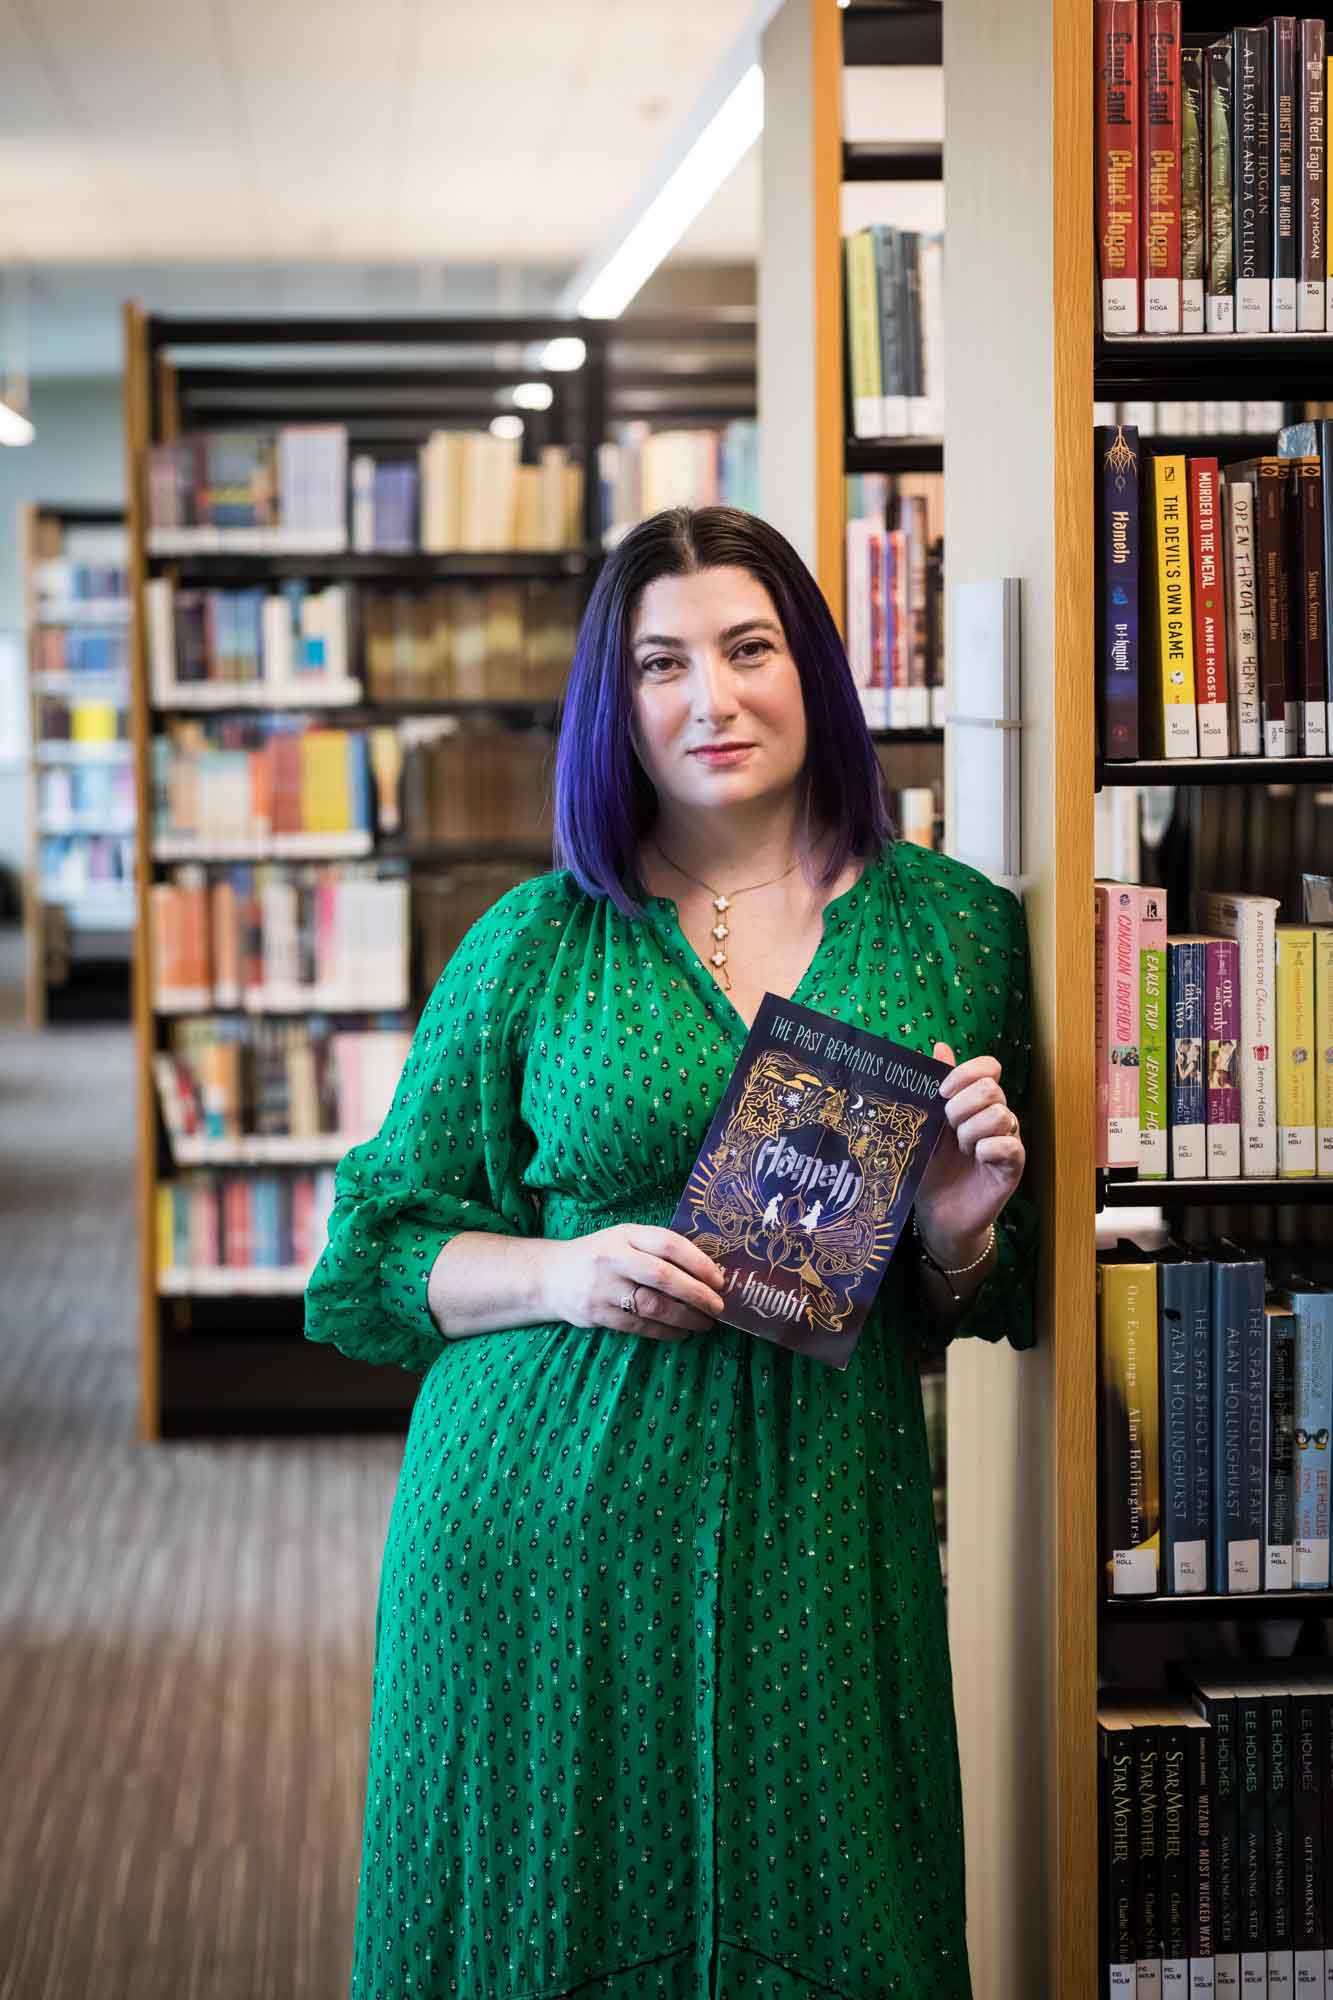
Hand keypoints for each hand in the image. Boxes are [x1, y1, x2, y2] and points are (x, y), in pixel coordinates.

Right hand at [544, 1225, 726, 1342]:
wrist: (550, 1276)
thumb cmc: (599, 1256)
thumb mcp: (622, 1240)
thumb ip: (655, 1250)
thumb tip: (706, 1271)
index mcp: (625, 1235)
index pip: (668, 1244)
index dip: (698, 1262)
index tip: (720, 1279)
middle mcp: (613, 1258)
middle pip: (663, 1277)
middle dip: (697, 1294)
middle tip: (719, 1306)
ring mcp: (602, 1288)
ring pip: (652, 1306)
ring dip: (685, 1317)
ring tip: (705, 1323)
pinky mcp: (596, 1314)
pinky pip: (638, 1326)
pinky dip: (664, 1331)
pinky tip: (681, 1332)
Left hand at [914, 1041, 1025, 1266]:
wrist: (938, 1213)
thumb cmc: (932, 1167)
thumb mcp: (927, 1124)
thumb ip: (934, 1088)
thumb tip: (940, 1047)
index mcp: (976, 1102)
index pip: (989, 1067)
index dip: (965, 1073)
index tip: (941, 1093)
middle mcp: (997, 1116)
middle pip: (991, 1089)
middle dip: (961, 1107)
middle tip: (949, 1130)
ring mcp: (1007, 1140)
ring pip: (1000, 1114)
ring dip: (971, 1131)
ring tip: (961, 1150)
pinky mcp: (1013, 1167)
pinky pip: (1009, 1145)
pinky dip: (987, 1149)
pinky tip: (975, 1159)